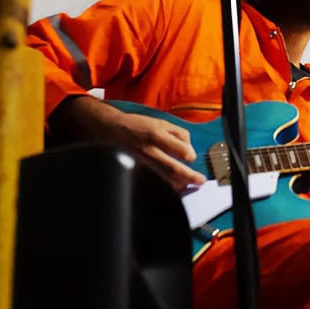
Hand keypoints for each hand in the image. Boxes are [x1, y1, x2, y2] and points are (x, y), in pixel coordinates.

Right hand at [49, 96, 205, 191]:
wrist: (110, 129)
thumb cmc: (137, 125)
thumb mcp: (160, 122)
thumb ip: (179, 133)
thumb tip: (190, 149)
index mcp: (156, 135)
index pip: (180, 149)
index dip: (189, 155)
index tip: (191, 158)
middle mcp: (149, 151)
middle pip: (173, 168)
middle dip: (189, 177)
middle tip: (199, 181)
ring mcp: (141, 163)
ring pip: (163, 180)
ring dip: (178, 185)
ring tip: (188, 186)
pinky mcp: (136, 171)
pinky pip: (153, 182)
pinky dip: (164, 187)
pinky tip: (171, 187)